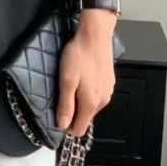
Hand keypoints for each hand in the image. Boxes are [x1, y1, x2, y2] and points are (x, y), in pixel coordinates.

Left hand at [55, 10, 117, 135]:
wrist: (95, 35)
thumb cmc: (79, 55)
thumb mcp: (66, 81)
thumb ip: (65, 105)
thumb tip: (62, 125)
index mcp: (91, 103)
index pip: (79, 129)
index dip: (66, 125)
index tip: (57, 114)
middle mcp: (102, 100)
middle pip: (84, 118)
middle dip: (72, 111)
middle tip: (62, 92)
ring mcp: (107, 92)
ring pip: (90, 107)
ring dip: (80, 100)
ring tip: (72, 82)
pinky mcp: (109, 83)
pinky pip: (96, 95)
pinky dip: (87, 91)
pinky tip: (82, 77)